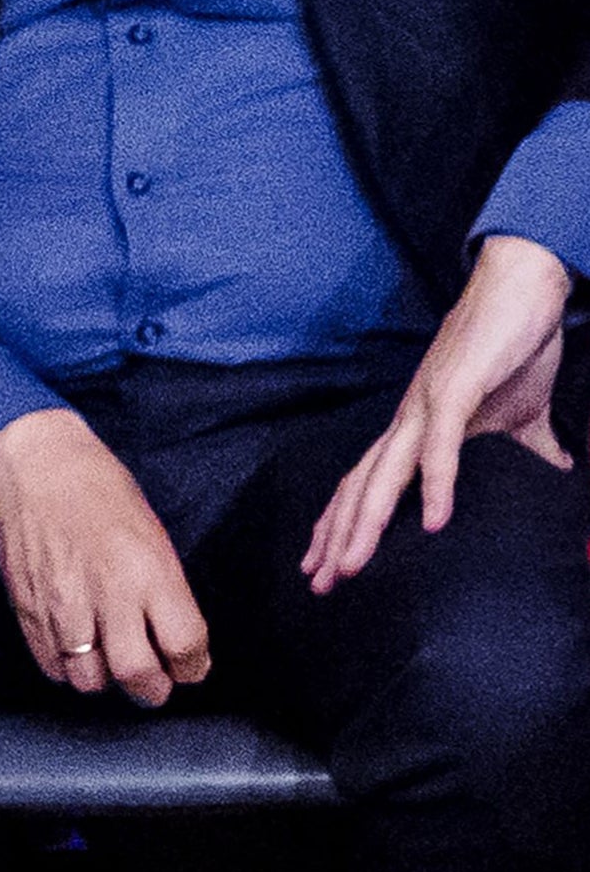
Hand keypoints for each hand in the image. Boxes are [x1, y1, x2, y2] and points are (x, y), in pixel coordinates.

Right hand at [0, 408, 210, 706]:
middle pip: (137, 676)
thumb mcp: (153, 534)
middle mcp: (107, 593)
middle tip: (154, 681)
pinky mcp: (28, 607)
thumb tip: (175, 644)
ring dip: (106, 681)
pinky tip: (77, 651)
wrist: (34, 466)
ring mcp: (63, 604)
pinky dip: (68, 669)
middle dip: (152, 690)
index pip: (185, 647)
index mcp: (149, 570)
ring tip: (110, 664)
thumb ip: (165, 591)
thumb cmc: (101, 493)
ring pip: (90, 680)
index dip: (193, 666)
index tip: (188, 664)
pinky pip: (51, 665)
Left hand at [303, 234, 572, 594]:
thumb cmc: (513, 346)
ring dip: (366, 520)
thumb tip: (555, 474)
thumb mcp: (520, 414)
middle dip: (335, 536)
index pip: (366, 483)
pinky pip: (441, 443)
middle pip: (360, 485)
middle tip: (317, 583)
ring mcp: (426, 403)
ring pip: (385, 471)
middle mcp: (407, 418)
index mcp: (415, 426)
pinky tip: (436, 521)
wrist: (524, 288)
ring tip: (351, 565)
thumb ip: (525, 449)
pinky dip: (436, 482)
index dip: (342, 523)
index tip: (322, 566)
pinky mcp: (456, 387)